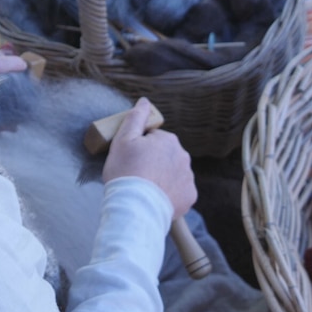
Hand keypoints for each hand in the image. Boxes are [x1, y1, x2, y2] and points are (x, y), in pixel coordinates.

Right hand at [102, 97, 196, 219]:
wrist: (135, 209)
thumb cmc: (125, 173)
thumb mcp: (122, 140)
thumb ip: (135, 118)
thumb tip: (144, 102)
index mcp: (168, 140)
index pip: (153, 139)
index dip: (139, 148)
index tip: (130, 159)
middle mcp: (183, 156)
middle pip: (164, 155)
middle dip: (153, 161)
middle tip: (136, 174)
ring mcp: (188, 177)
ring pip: (172, 172)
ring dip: (162, 177)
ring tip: (145, 189)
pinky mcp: (189, 196)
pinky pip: (179, 190)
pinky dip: (169, 193)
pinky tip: (156, 198)